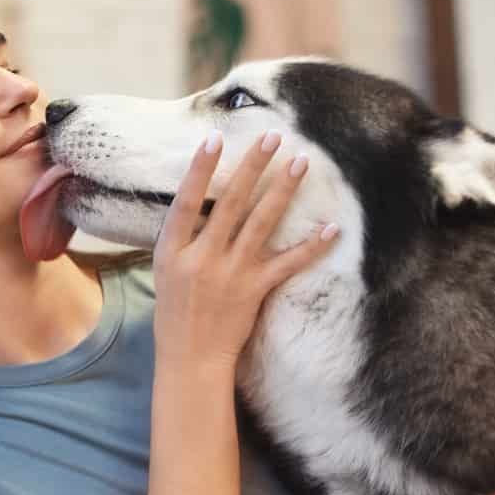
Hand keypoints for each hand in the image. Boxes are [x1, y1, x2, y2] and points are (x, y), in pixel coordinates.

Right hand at [152, 129, 339, 371]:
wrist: (190, 358)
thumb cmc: (174, 313)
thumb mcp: (163, 272)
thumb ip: (182, 239)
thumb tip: (201, 203)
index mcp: (172, 252)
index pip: (186, 203)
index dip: (199, 171)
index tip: (215, 139)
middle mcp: (201, 258)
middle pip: (231, 204)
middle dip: (253, 167)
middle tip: (272, 136)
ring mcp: (230, 274)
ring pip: (261, 223)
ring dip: (282, 190)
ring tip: (300, 161)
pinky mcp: (254, 291)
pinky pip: (288, 263)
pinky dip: (311, 246)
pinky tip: (331, 228)